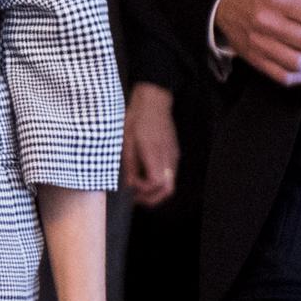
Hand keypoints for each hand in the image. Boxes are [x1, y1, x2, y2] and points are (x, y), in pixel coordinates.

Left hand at [123, 83, 180, 206]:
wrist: (154, 102)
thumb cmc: (137, 118)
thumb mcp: (126, 140)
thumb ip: (129, 164)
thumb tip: (130, 184)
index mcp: (155, 153)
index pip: (156, 182)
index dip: (143, 189)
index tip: (130, 185)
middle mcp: (168, 157)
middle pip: (168, 190)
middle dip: (152, 198)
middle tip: (136, 197)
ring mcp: (173, 156)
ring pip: (170, 184)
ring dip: (155, 191)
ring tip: (138, 188)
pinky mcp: (173, 154)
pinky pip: (169, 174)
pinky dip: (158, 181)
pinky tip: (144, 175)